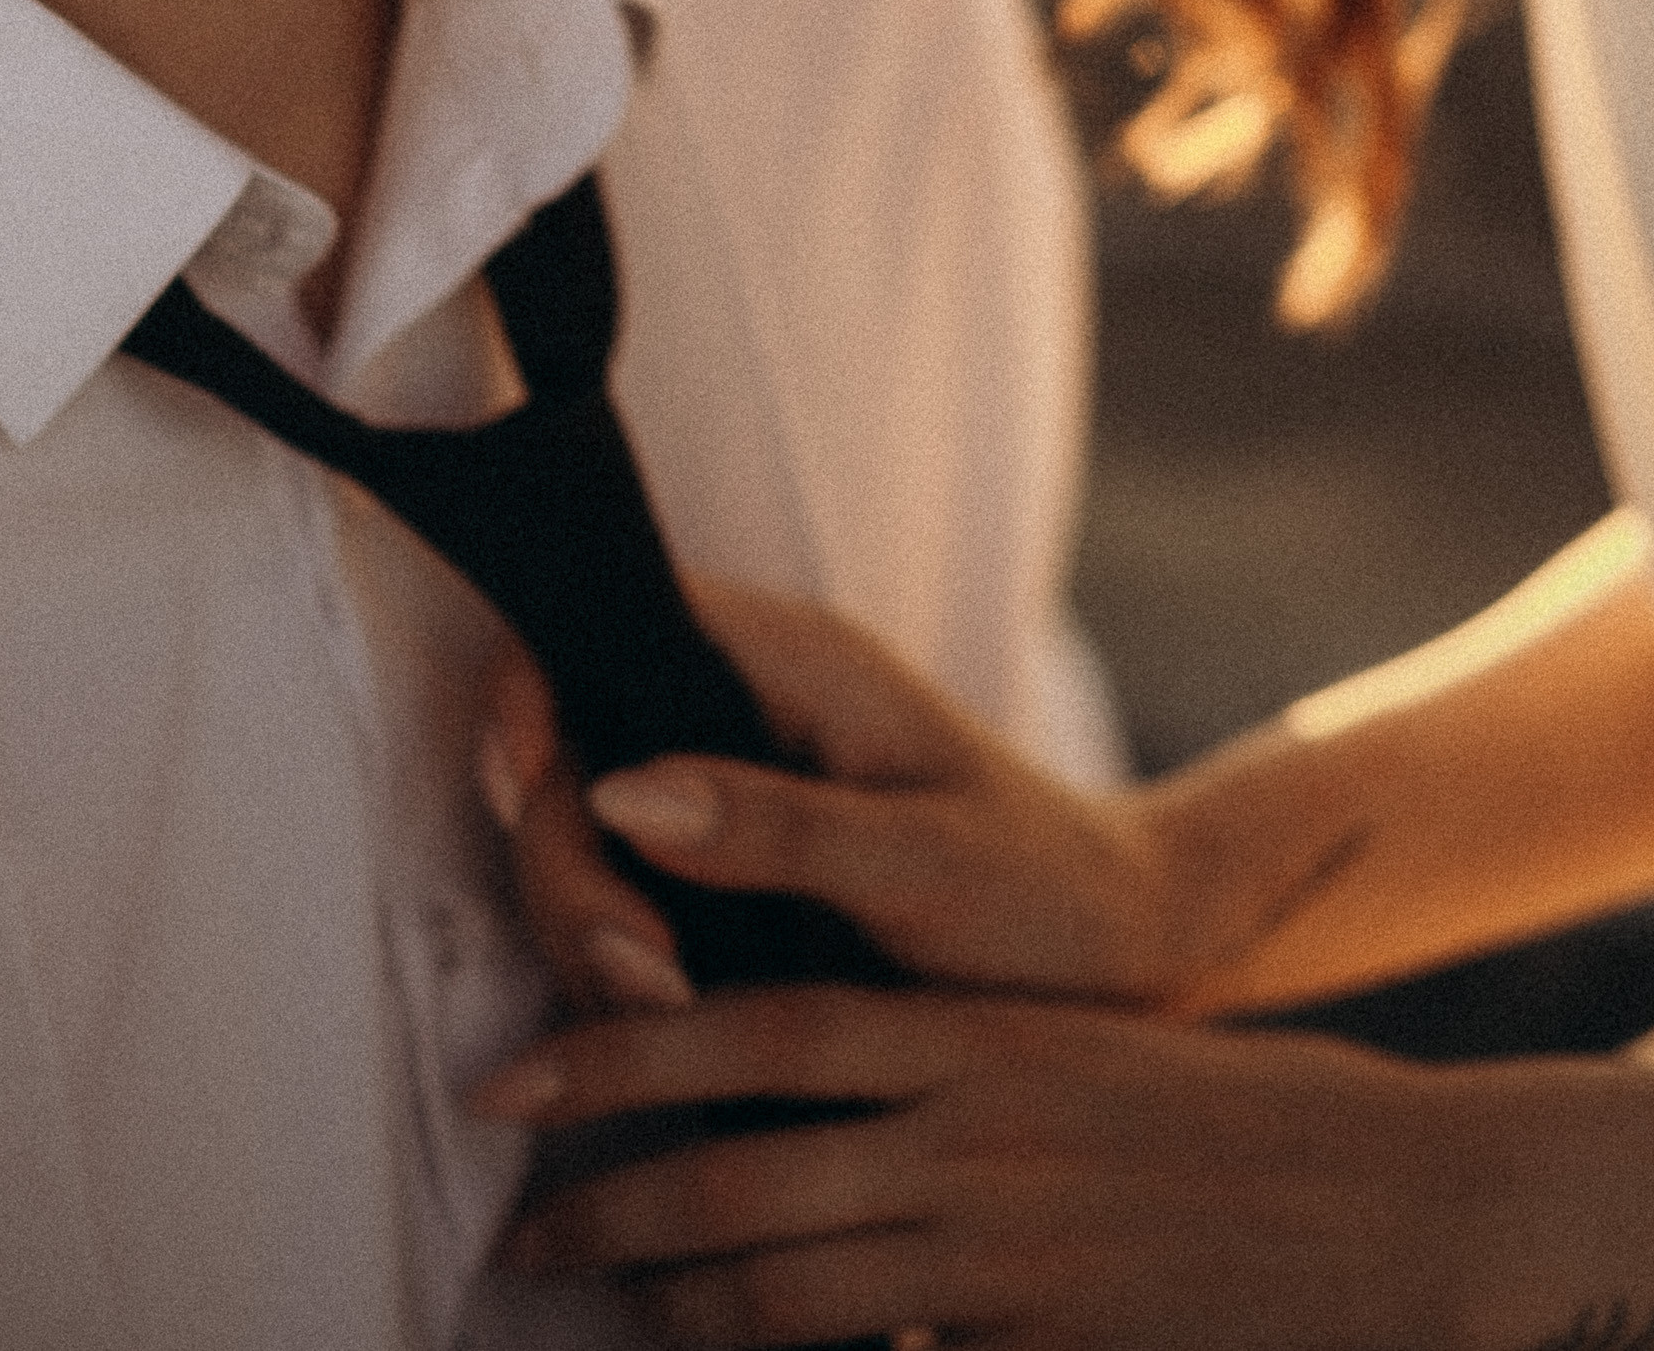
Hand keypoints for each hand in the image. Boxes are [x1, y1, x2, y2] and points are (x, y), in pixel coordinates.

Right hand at [478, 579, 1191, 1009]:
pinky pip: (622, 909)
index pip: (597, 627)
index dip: (532, 703)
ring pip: (583, 847)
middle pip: (569, 760)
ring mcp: (722, 798)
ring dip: (592, 934)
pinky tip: (673, 1026)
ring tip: (670, 1014)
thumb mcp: (926, 863)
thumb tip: (620, 788)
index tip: (536, 799)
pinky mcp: (721, 882)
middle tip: (644, 979)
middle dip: (573, 870)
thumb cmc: (1047, 898)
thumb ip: (779, 828)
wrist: (1122, 968)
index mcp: (783, 659)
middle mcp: (735, 711)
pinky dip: (620, 970)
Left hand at [480, 982, 1467, 1350]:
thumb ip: (936, 1075)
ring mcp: (1011, 1253)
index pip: (754, 1028)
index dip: (618, 1047)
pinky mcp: (1048, 1348)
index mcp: (976, 1035)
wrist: (1402, 1201)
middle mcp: (976, 1131)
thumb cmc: (1223, 1124)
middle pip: (738, 1169)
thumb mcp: (1069, 1059)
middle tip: (512, 1235)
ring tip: (617, 1321)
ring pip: (786, 1291)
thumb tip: (785, 1105)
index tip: (508, 1076)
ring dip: (679, 1312)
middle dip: (606, 1207)